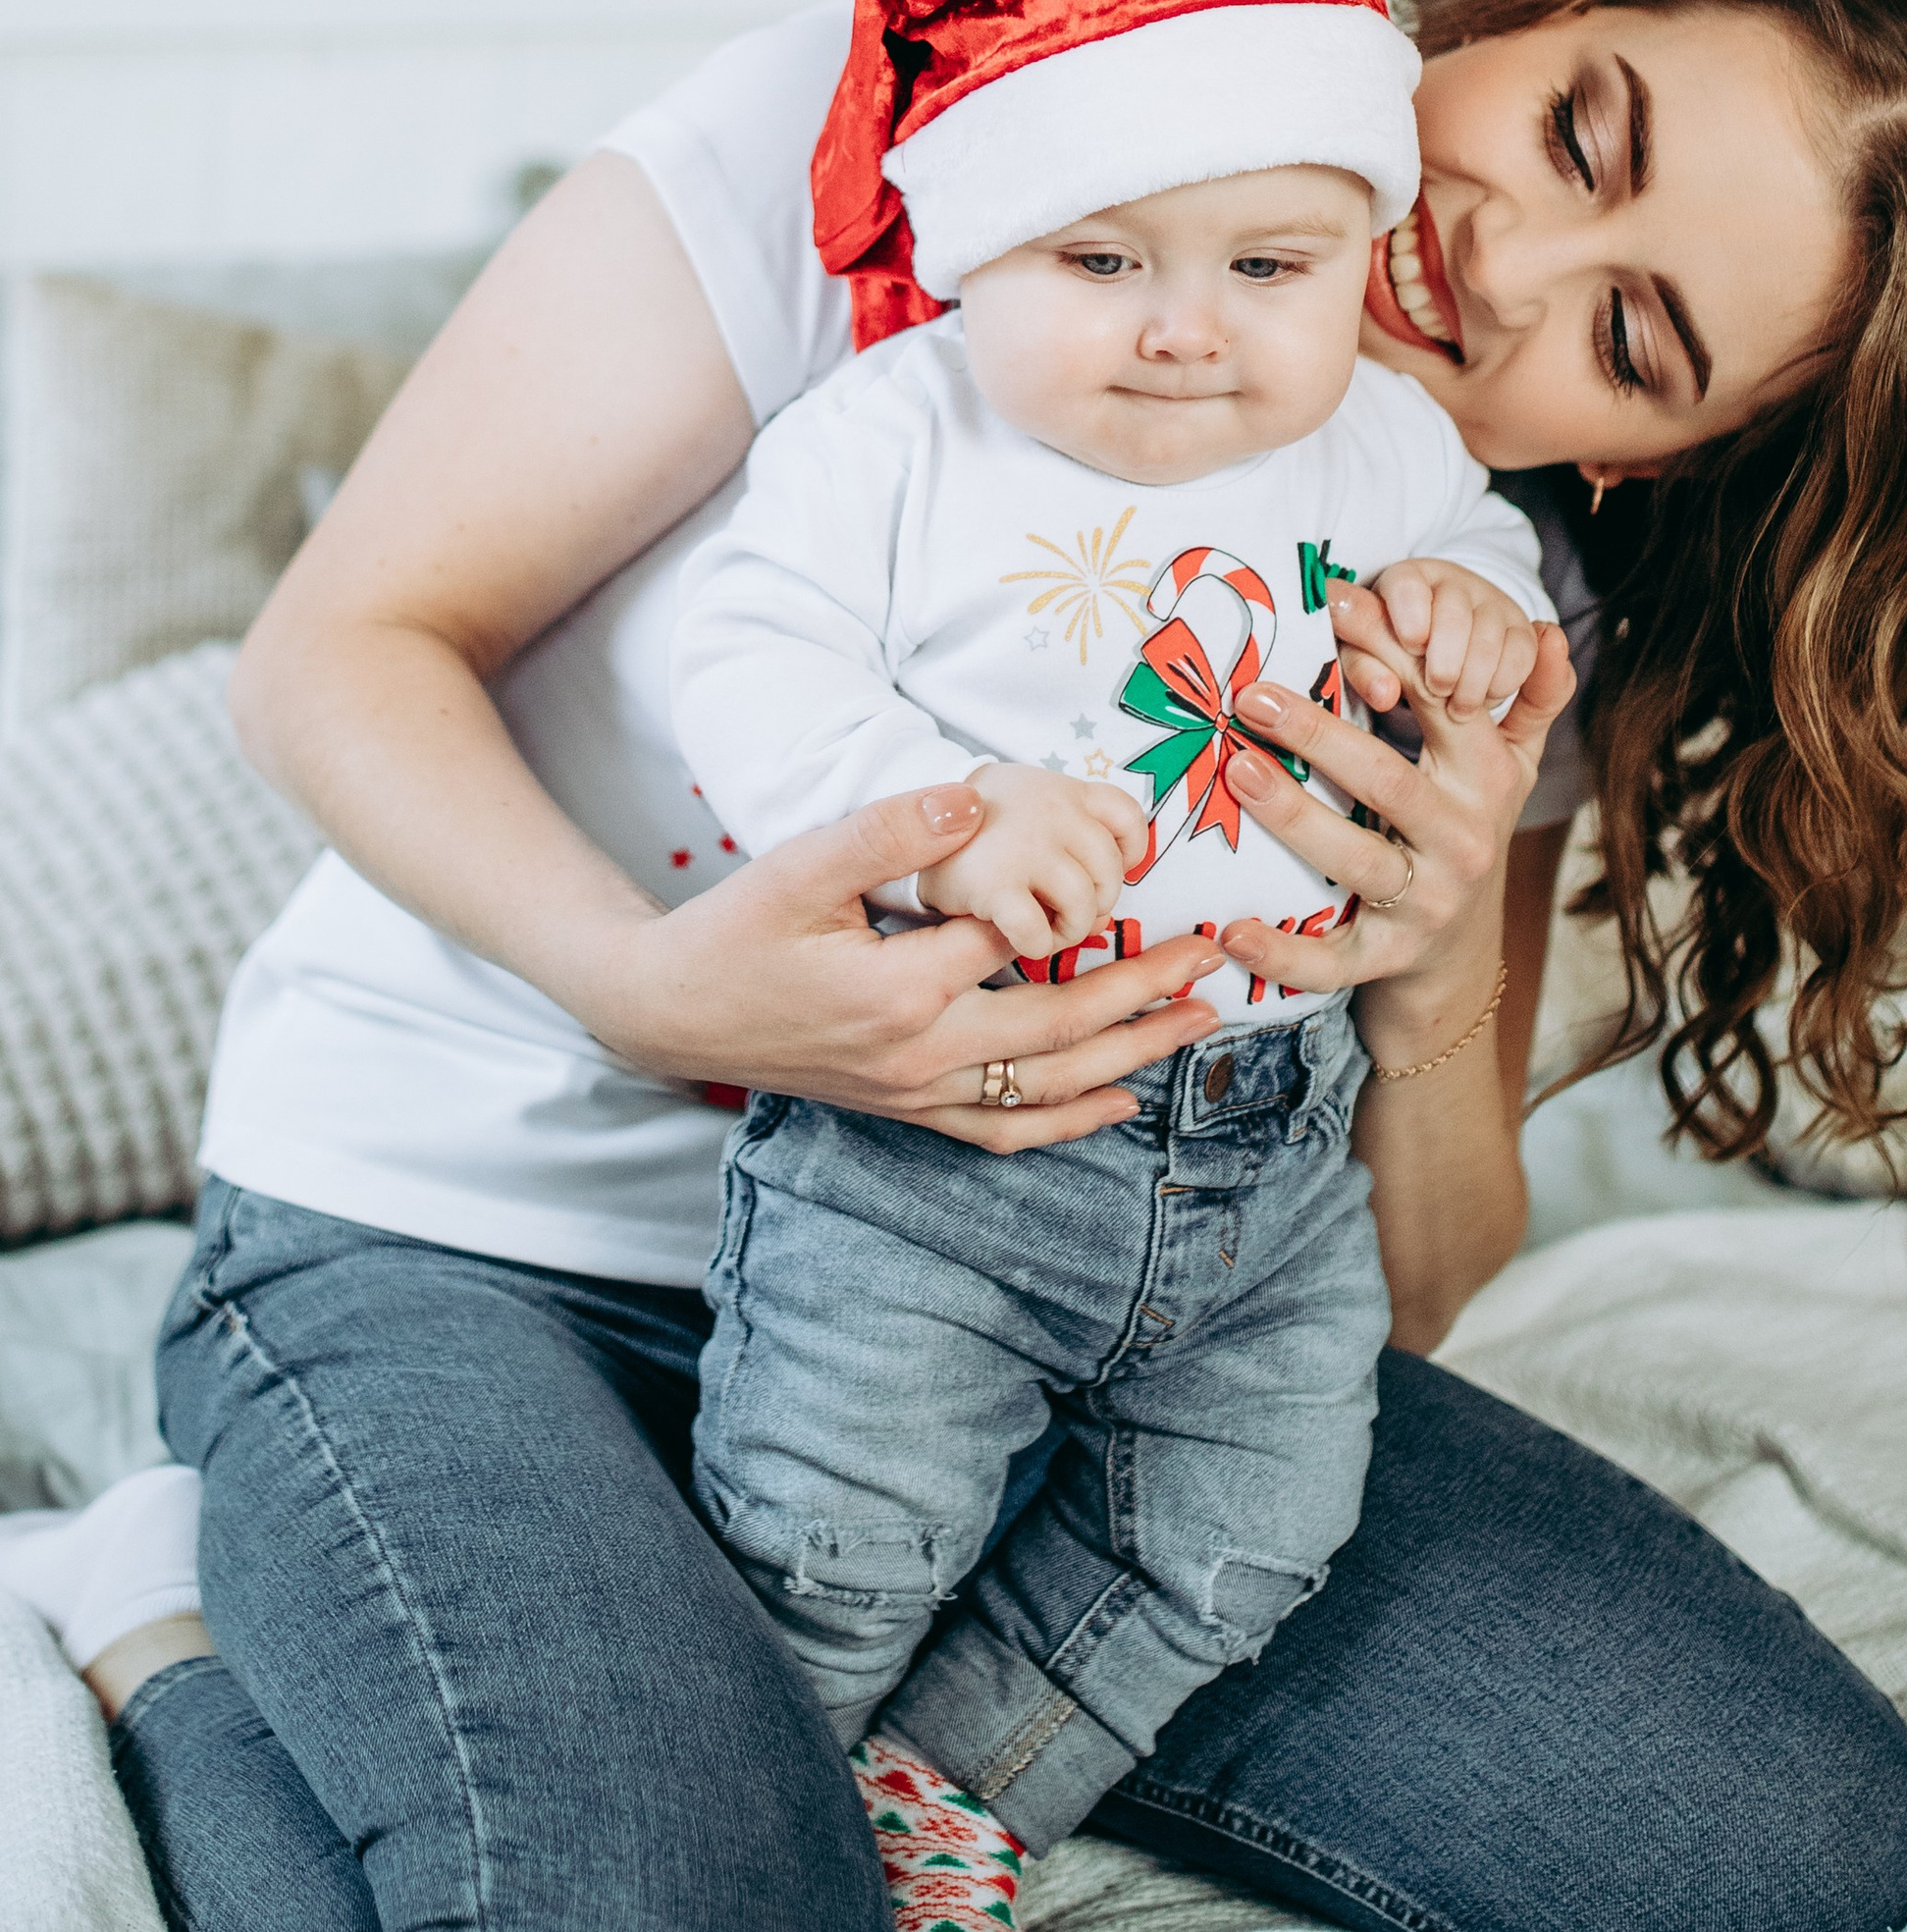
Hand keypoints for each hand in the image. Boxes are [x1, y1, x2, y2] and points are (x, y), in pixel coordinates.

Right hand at [583, 784, 1218, 1151]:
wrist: (671, 1012)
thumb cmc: (732, 932)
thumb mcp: (799, 867)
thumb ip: (888, 832)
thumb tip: (972, 801)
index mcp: (902, 989)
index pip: (1019, 946)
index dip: (1085, 910)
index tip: (1152, 877)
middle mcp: (922, 1054)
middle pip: (1060, 1029)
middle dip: (1144, 993)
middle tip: (1211, 958)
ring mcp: (918, 1093)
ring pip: (1047, 1090)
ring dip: (1131, 1058)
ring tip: (1196, 1024)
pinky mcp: (908, 1109)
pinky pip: (1005, 1130)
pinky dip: (1069, 1121)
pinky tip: (1120, 1102)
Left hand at [1210, 588, 1572, 1004]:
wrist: (1463, 954)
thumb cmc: (1466, 831)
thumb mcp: (1510, 766)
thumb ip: (1530, 697)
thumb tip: (1547, 630)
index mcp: (1485, 778)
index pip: (1438, 702)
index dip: (1390, 650)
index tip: (1334, 605)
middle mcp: (1462, 839)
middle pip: (1389, 779)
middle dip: (1320, 734)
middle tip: (1253, 697)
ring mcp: (1427, 902)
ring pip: (1357, 858)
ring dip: (1295, 817)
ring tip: (1239, 773)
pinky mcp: (1389, 957)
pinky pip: (1334, 958)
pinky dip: (1285, 952)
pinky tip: (1234, 930)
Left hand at [1367, 558, 1540, 717]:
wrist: (1445, 658)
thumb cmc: (1397, 653)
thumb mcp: (1373, 659)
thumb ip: (1367, 673)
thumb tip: (1383, 694)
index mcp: (1406, 580)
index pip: (1407, 584)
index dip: (1410, 615)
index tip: (1412, 645)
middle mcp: (1452, 583)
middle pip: (1452, 615)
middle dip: (1443, 664)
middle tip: (1434, 693)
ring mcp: (1492, 602)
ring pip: (1488, 640)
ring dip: (1470, 684)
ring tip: (1455, 709)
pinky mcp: (1522, 629)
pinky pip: (1520, 656)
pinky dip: (1501, 685)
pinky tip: (1483, 696)